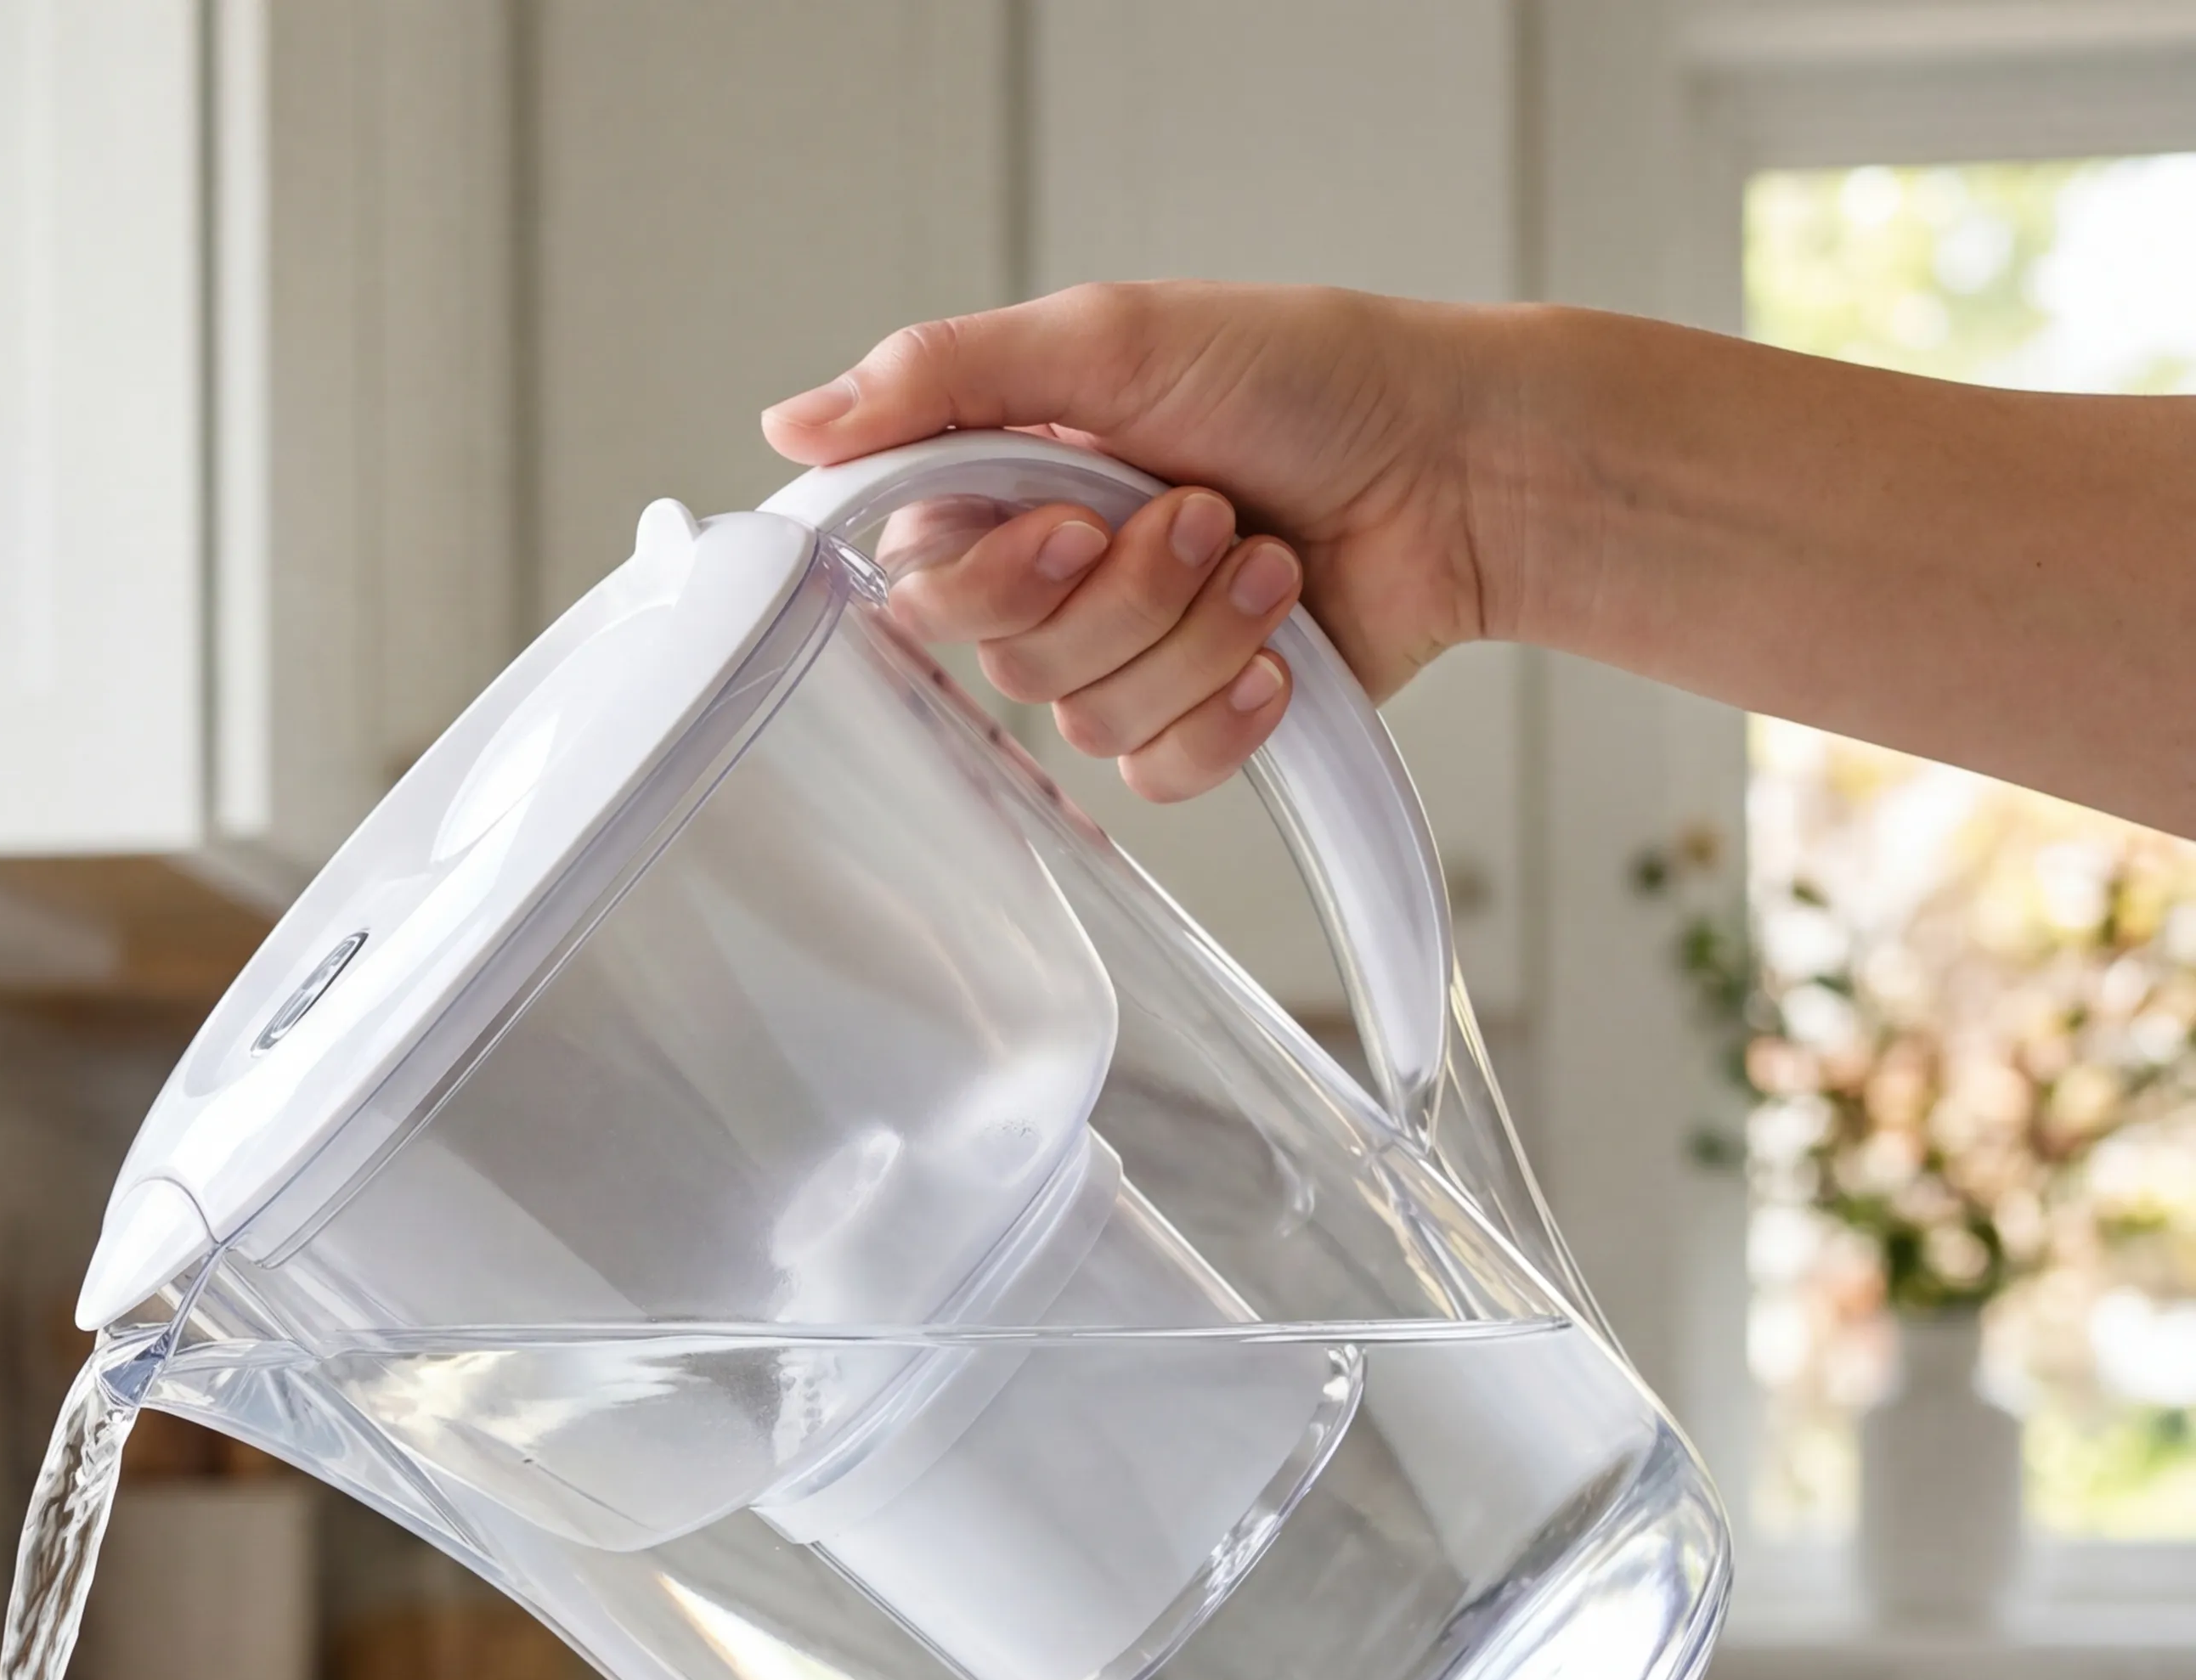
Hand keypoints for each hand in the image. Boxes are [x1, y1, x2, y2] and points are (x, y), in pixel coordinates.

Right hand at [762, 283, 1506, 801]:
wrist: (1458, 467)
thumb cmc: (1307, 379)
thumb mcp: (1109, 336)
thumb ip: (938, 379)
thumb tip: (791, 425)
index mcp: (1009, 490)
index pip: (916, 584)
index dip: (991, 574)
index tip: (1076, 515)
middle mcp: (1053, 582)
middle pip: (1001, 659)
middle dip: (1121, 590)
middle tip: (1201, 512)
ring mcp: (1123, 660)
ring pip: (1086, 715)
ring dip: (1196, 629)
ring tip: (1268, 557)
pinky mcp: (1192, 726)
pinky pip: (1155, 773)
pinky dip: (1227, 710)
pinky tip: (1281, 652)